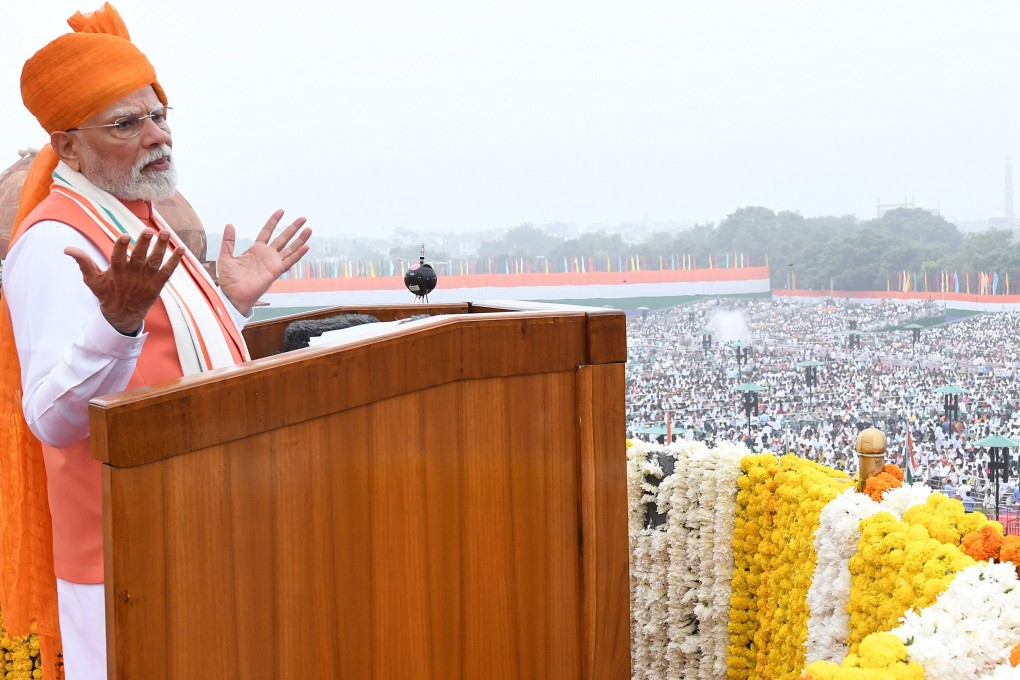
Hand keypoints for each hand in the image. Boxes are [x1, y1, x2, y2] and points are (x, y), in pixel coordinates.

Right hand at [65, 230, 183, 335]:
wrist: (123, 315)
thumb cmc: (107, 294)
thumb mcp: (93, 280)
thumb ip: (84, 263)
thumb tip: (67, 249)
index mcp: (117, 272)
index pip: (118, 257)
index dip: (121, 247)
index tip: (125, 235)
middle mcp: (133, 275)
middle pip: (140, 257)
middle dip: (144, 244)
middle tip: (149, 230)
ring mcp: (147, 279)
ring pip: (155, 261)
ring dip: (161, 247)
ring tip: (165, 233)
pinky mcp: (158, 284)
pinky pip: (168, 271)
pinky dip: (175, 261)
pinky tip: (182, 248)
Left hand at [216, 209, 311, 315]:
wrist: (232, 294)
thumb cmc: (228, 279)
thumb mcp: (225, 256)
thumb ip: (228, 241)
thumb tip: (230, 224)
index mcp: (256, 249)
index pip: (267, 231)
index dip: (274, 221)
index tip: (281, 211)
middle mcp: (267, 255)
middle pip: (283, 238)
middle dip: (293, 228)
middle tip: (303, 218)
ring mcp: (273, 263)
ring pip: (290, 248)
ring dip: (300, 239)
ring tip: (309, 229)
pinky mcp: (276, 271)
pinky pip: (289, 261)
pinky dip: (298, 254)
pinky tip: (306, 246)